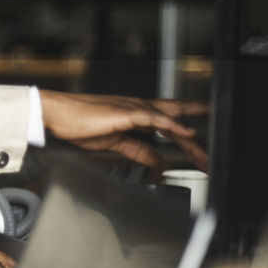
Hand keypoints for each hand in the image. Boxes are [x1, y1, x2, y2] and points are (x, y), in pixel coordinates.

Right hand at [38, 91, 208, 168]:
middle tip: (209, 159)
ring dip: (189, 140)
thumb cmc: (79, 124)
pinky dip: (173, 126)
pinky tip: (186, 133)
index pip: (170, 119)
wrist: (58, 115)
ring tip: (204, 157)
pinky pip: (155, 119)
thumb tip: (155, 158)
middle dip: (194, 140)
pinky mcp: (126, 113)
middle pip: (177, 120)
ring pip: (171, 122)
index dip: (188, 128)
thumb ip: (136, 149)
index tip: (203, 142)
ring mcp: (134, 108)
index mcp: (136, 113)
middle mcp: (139, 107)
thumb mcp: (114, 142)